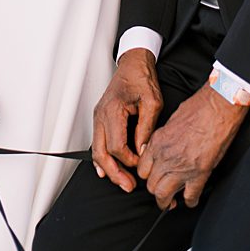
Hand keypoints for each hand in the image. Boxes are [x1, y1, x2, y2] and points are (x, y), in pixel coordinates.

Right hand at [91, 49, 163, 191]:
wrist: (133, 65)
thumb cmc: (141, 79)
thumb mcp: (152, 102)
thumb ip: (147, 127)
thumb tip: (143, 149)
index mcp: (112, 111)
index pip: (117, 145)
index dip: (130, 160)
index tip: (142, 163)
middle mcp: (101, 115)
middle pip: (101, 151)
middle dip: (114, 172)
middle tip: (127, 185)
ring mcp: (99, 117)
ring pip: (96, 149)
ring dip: (108, 167)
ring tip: (121, 181)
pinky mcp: (102, 118)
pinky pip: (97, 142)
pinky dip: (102, 157)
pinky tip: (106, 169)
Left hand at [137, 84, 248, 209]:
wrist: (216, 109)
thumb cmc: (196, 110)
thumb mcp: (169, 122)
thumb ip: (161, 139)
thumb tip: (158, 149)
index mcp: (156, 142)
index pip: (142, 169)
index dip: (146, 176)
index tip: (151, 178)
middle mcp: (165, 156)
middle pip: (150, 184)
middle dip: (155, 191)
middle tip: (160, 194)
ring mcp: (181, 166)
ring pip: (164, 193)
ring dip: (166, 201)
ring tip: (170, 204)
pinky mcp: (200, 173)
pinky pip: (190, 195)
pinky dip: (190, 201)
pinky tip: (190, 201)